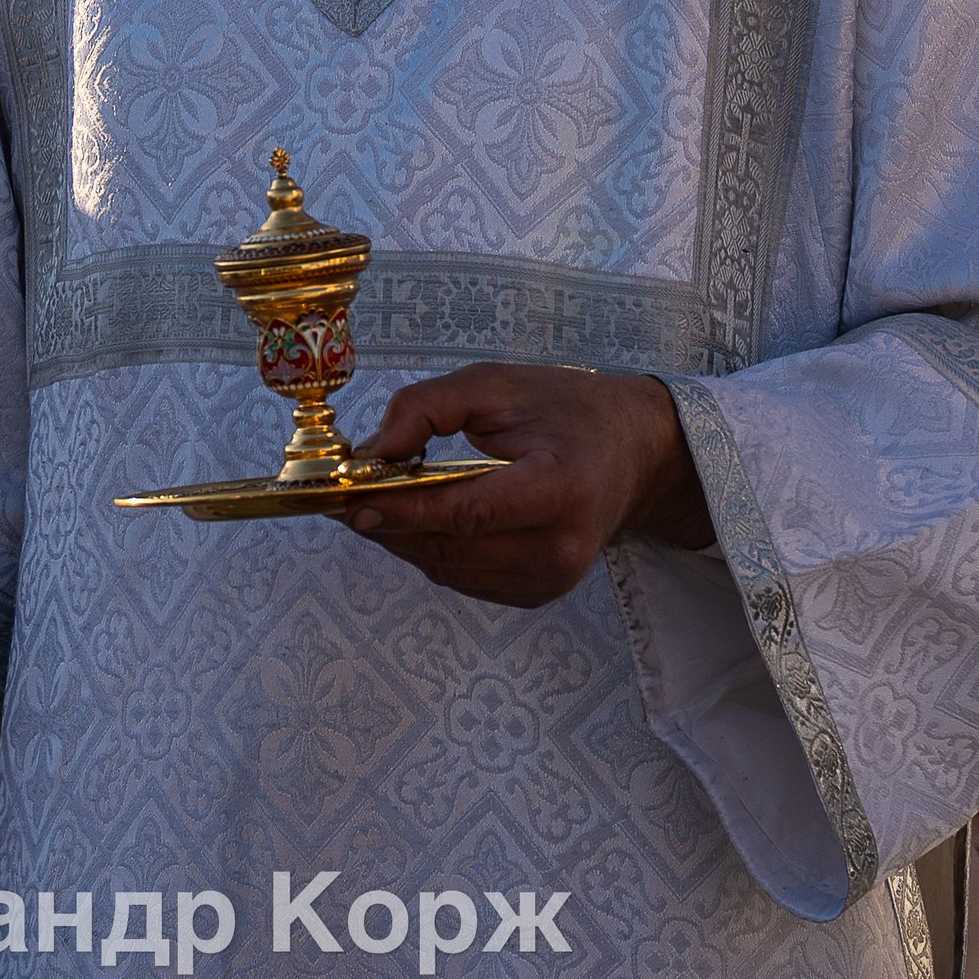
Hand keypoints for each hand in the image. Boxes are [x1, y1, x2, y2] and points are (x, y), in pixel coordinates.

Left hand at [337, 365, 711, 606]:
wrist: (634, 451)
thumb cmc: (565, 408)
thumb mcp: (497, 384)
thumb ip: (429, 407)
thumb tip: (375, 452)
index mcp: (560, 488)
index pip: (467, 512)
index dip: (405, 510)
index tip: (353, 502)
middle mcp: (560, 547)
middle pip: (453, 548)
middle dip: (391, 526)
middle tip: (344, 500)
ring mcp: (553, 580)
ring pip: (452, 570)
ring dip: (405, 542)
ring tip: (374, 506)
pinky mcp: (541, 594)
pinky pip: (467, 580)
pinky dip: (434, 553)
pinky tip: (418, 522)